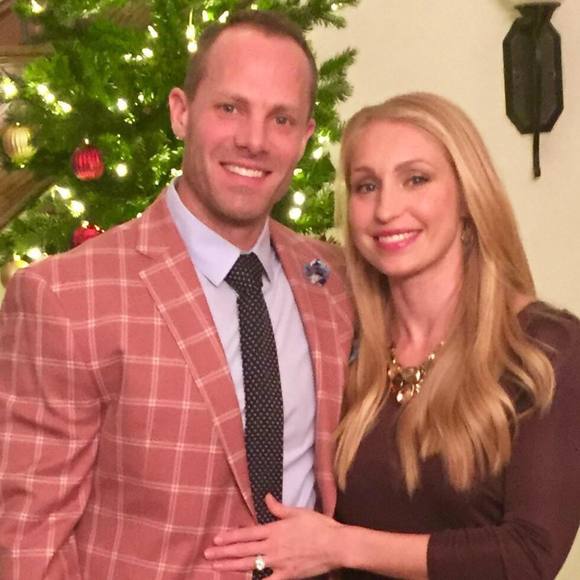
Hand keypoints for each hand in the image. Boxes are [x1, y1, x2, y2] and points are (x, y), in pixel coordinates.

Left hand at [204, 493, 344, 578]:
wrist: (335, 545)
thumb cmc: (318, 526)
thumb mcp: (298, 511)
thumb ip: (278, 507)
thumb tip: (266, 496)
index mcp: (274, 529)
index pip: (246, 533)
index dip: (230, 537)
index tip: (216, 539)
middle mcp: (273, 546)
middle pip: (243, 550)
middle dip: (224, 553)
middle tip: (207, 555)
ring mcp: (278, 563)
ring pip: (250, 566)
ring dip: (231, 566)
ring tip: (216, 567)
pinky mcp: (287, 576)